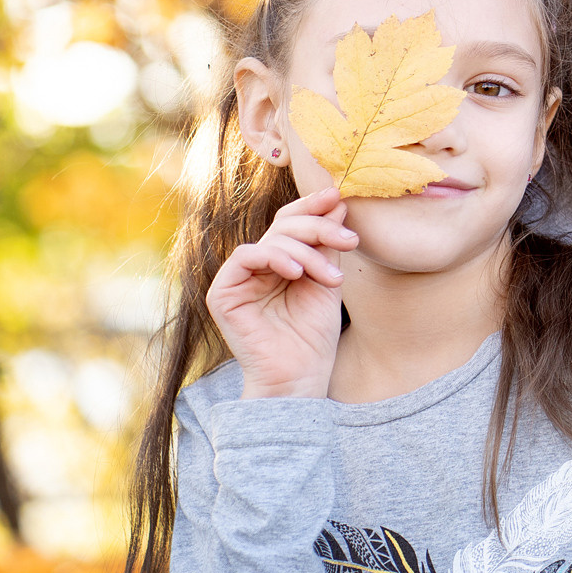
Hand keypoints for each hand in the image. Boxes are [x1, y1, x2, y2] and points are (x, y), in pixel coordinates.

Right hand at [206, 187, 357, 399]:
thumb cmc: (314, 334)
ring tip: (331, 278)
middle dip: (320, 228)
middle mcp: (257, 266)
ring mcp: (238, 278)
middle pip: (284, 225)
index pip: (292, 222)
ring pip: (272, 240)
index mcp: (280, 261)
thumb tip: (336, 200)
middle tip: (349, 241)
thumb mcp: (328, 279)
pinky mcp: (222, 293)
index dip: (314, 206)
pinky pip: (246, 256)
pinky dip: (275, 258)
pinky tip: (297, 274)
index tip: (339, 197)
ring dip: (308, 253)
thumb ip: (328, 243)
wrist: (301, 375)